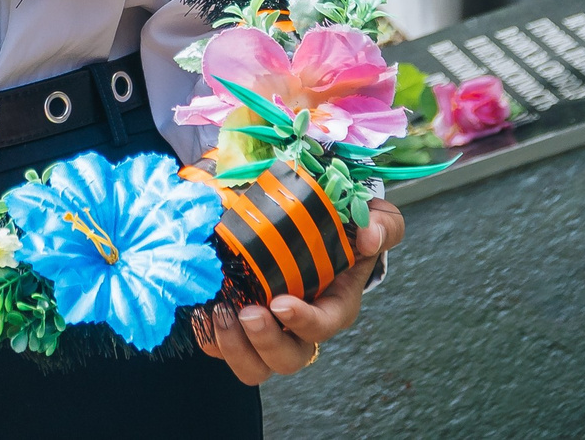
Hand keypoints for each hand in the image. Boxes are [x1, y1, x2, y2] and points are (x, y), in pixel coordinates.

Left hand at [194, 199, 403, 385]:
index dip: (303, 322)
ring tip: (219, 312)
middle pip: (286, 359)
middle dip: (265, 343)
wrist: (303, 225)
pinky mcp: (237, 325)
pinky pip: (221, 346)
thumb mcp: (371, 219)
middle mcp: (298, 327)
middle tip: (246, 313)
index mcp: (332, 305)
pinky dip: (209, 336)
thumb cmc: (340, 227)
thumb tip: (369, 238)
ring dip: (233, 346)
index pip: (323, 327)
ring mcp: (267, 329)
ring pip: (253, 365)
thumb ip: (383, 225)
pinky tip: (201, 308)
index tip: (280, 304)